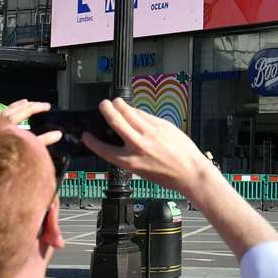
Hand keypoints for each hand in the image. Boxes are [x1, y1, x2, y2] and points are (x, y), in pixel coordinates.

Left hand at [4, 99, 61, 146]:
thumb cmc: (4, 157)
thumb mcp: (28, 148)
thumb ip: (43, 140)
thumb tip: (58, 134)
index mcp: (9, 123)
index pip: (26, 110)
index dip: (38, 107)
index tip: (48, 107)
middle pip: (15, 108)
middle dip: (29, 105)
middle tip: (39, 104)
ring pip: (6, 111)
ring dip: (17, 106)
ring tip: (24, 103)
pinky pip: (0, 116)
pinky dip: (7, 113)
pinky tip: (8, 116)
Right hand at [84, 99, 217, 196]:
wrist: (190, 171)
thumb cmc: (168, 175)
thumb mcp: (142, 170)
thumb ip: (130, 154)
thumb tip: (123, 139)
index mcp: (130, 162)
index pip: (104, 149)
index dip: (92, 142)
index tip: (86, 136)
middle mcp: (138, 145)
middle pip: (115, 121)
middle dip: (106, 110)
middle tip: (103, 104)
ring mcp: (150, 133)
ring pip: (130, 112)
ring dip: (120, 105)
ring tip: (115, 102)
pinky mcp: (162, 125)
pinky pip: (145, 115)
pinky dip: (137, 111)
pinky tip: (135, 111)